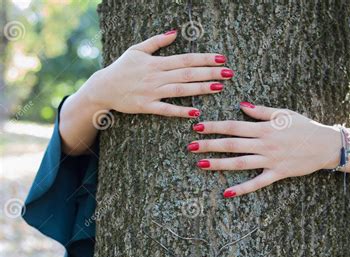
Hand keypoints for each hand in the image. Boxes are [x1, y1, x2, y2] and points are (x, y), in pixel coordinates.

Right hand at [83, 29, 232, 116]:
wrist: (102, 88)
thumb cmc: (121, 68)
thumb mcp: (137, 50)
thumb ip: (157, 42)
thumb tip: (175, 32)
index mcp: (156, 62)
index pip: (186, 59)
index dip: (204, 58)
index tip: (221, 58)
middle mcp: (157, 76)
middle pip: (188, 73)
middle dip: (209, 72)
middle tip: (228, 72)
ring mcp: (152, 92)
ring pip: (181, 90)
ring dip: (200, 89)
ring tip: (219, 87)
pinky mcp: (147, 106)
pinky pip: (166, 109)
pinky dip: (181, 111)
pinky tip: (196, 112)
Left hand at [187, 102, 340, 196]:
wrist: (325, 145)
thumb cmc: (304, 127)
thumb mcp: (283, 114)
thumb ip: (261, 111)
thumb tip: (241, 106)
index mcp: (264, 128)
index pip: (234, 126)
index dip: (215, 126)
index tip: (198, 126)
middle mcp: (264, 144)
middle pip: (232, 144)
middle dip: (209, 145)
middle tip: (191, 146)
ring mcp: (270, 160)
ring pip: (240, 163)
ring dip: (219, 164)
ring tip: (201, 165)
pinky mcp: (277, 173)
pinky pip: (257, 183)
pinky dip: (242, 188)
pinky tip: (227, 192)